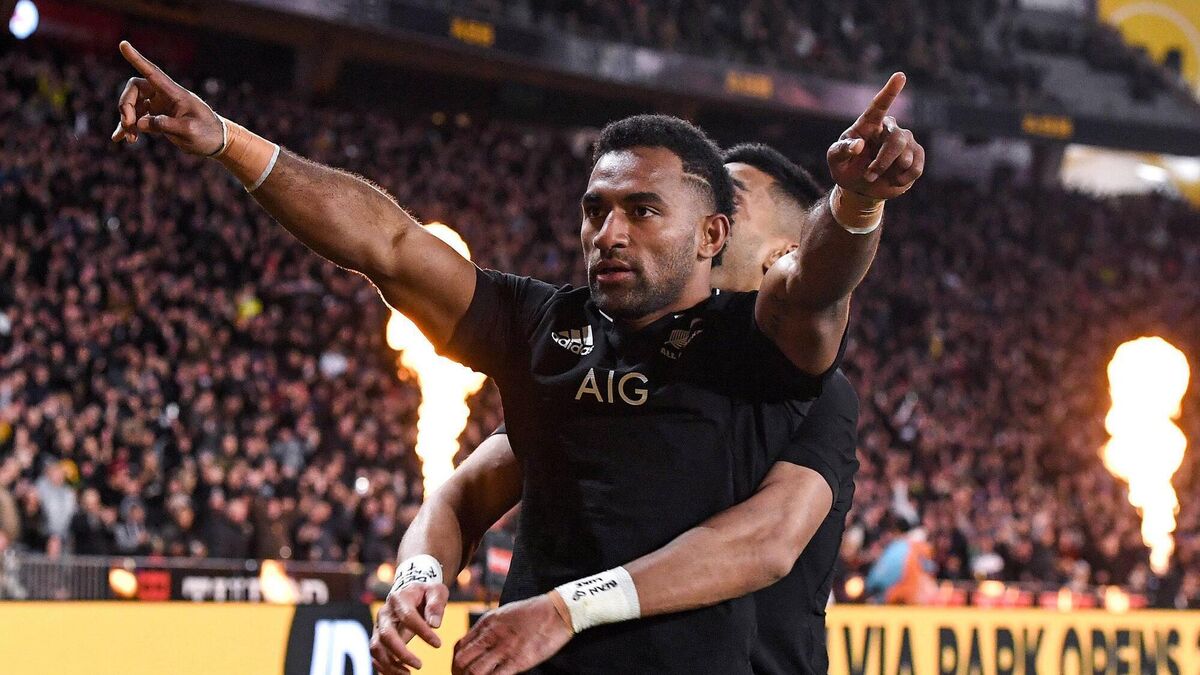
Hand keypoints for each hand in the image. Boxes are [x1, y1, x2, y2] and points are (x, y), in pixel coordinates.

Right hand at [111, 41, 223, 155]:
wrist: (216, 142)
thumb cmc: (207, 133)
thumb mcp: (190, 131)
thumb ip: (166, 125)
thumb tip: (139, 123)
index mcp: (174, 93)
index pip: (152, 73)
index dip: (137, 59)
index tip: (123, 44)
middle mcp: (164, 95)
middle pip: (135, 90)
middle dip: (126, 106)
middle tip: (130, 125)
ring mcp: (160, 106)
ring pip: (133, 105)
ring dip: (127, 120)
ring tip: (130, 139)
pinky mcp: (157, 118)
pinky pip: (137, 119)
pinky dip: (128, 127)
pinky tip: (120, 138)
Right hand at [370, 581, 449, 673]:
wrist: (410, 591)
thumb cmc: (426, 592)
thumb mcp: (436, 591)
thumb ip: (436, 605)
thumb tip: (434, 624)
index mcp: (399, 598)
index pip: (408, 616)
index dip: (422, 631)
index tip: (438, 644)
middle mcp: (385, 613)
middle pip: (385, 635)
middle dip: (401, 653)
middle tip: (419, 665)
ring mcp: (379, 626)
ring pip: (376, 648)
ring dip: (390, 664)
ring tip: (408, 674)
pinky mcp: (379, 637)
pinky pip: (375, 655)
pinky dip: (384, 667)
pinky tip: (400, 673)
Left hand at [451, 595, 572, 674]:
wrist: (556, 611)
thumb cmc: (532, 612)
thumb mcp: (503, 614)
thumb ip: (488, 629)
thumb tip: (477, 644)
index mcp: (486, 623)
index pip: (459, 647)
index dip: (456, 663)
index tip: (460, 671)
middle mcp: (491, 636)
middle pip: (461, 661)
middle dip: (459, 674)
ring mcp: (503, 649)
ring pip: (473, 672)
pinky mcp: (518, 661)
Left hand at [827, 72, 924, 200]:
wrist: (860, 186)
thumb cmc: (846, 167)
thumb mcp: (835, 160)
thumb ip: (841, 151)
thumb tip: (859, 145)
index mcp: (868, 124)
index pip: (879, 106)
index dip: (890, 91)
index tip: (900, 76)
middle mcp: (889, 128)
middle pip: (896, 140)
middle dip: (883, 162)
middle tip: (869, 175)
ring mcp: (905, 141)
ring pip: (906, 156)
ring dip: (888, 172)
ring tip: (874, 177)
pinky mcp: (916, 155)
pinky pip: (916, 167)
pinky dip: (902, 178)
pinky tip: (893, 180)